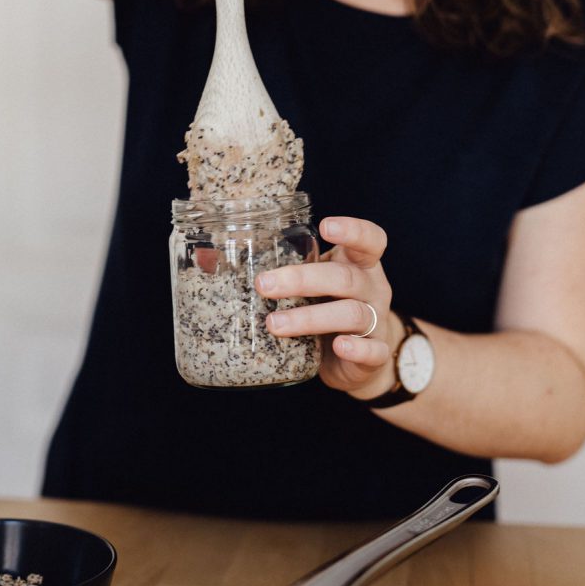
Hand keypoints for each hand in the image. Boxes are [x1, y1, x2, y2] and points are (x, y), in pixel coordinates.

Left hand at [255, 216, 397, 398]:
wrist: (359, 358)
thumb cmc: (328, 308)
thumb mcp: (312, 285)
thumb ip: (280, 270)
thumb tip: (208, 259)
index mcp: (359, 265)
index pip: (369, 240)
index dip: (352, 231)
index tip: (325, 227)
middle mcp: (372, 289)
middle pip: (345, 277)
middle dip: (302, 279)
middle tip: (264, 284)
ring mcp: (376, 322)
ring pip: (352, 313)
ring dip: (310, 318)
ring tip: (274, 324)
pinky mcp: (375, 354)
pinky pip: (372, 351)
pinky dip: (356, 348)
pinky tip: (338, 346)